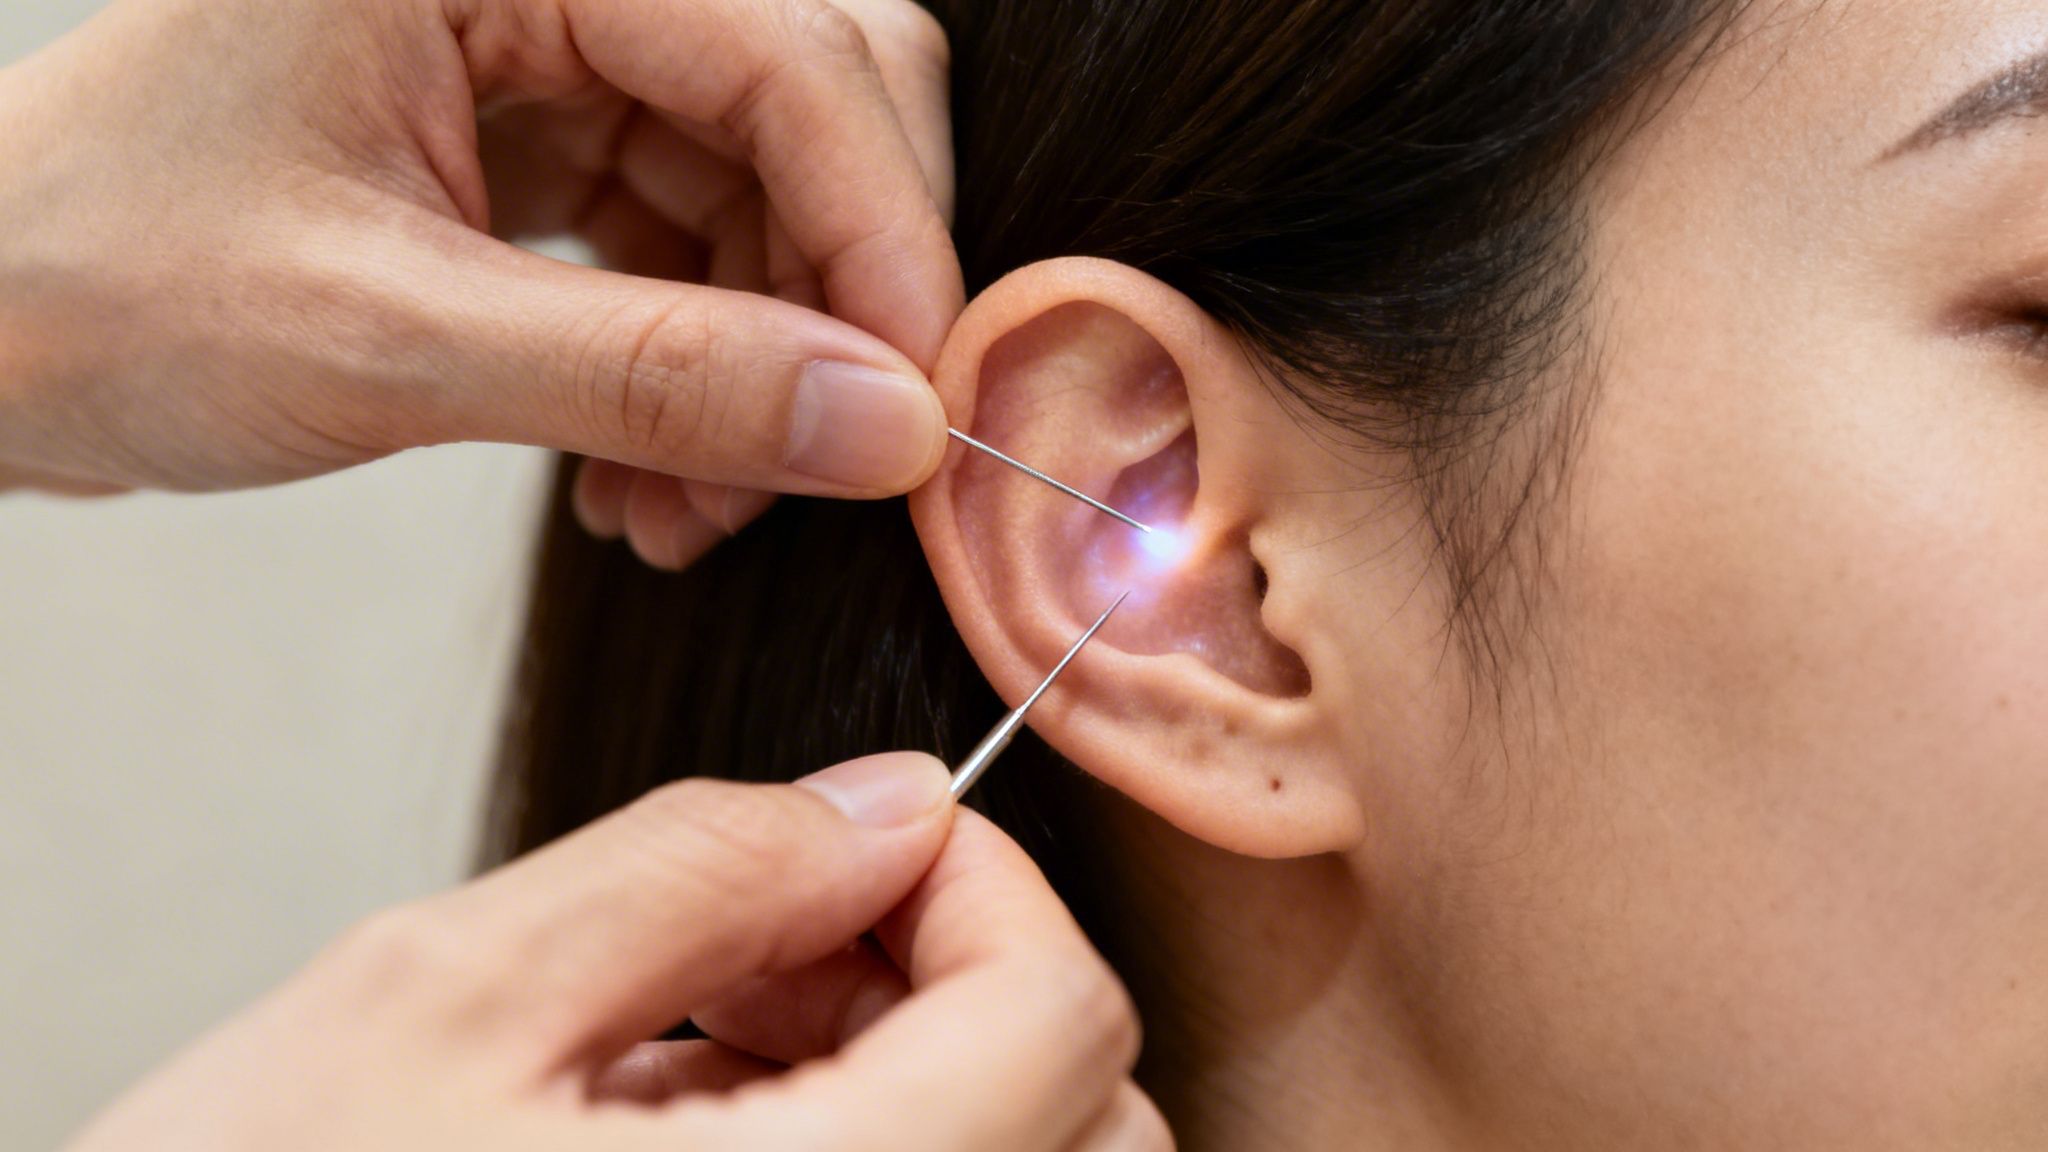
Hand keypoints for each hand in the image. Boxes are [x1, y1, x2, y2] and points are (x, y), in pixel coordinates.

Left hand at [0, 0, 961, 561]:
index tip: (923, 402)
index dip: (883, 232)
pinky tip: (654, 481)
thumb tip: (886, 427)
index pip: (786, 51)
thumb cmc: (101, 283)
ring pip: (764, 187)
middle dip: (834, 297)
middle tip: (829, 463)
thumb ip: (657, 380)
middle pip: (809, 98)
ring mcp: (543, 43)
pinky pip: (694, 239)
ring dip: (769, 363)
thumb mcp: (389, 340)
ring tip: (699, 511)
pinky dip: (701, 367)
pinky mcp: (538, 129)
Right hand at [65, 754, 1169, 1150]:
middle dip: (948, 978)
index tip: (861, 845)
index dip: (982, 882)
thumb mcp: (436, 1008)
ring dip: (896, 1067)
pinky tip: (674, 1126)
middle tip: (768, 944)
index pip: (1061, 1014)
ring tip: (684, 1036)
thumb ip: (701, 868)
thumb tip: (888, 802)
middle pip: (1079, 1116)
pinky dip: (845, 1146)